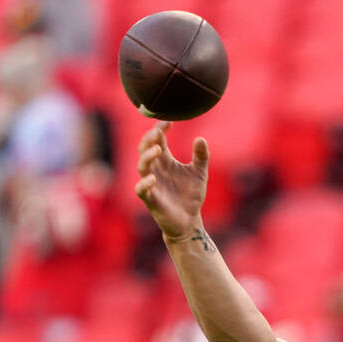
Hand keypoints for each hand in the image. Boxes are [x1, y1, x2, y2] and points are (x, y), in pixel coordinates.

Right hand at [135, 121, 208, 240]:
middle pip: (145, 149)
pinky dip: (144, 183)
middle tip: (158, 131)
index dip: (160, 129)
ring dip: (147, 156)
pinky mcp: (151, 199)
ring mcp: (151, 184)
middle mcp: (155, 169)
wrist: (189, 220)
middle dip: (149, 138)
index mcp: (165, 160)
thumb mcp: (199, 173)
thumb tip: (201, 138)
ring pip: (142, 166)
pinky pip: (141, 190)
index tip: (169, 121)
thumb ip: (201, 156)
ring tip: (158, 149)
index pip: (157, 140)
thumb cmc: (190, 196)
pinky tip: (152, 178)